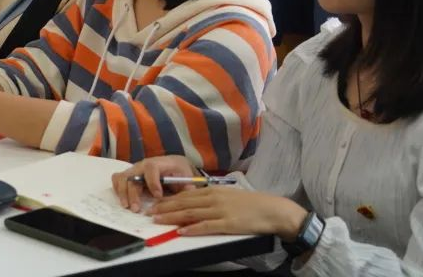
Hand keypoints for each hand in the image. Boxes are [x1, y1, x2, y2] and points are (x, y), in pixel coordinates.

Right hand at [111, 155, 198, 211]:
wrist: (173, 165)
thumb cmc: (179, 172)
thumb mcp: (186, 178)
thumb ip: (187, 187)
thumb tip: (188, 196)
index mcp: (158, 163)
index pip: (151, 168)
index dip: (152, 182)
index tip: (158, 196)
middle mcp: (143, 165)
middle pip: (132, 175)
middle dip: (133, 193)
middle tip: (136, 209)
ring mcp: (134, 170)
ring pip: (122, 178)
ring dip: (123, 193)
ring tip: (127, 207)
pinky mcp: (129, 176)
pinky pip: (117, 179)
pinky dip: (117, 189)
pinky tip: (123, 201)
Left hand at [149, 187, 307, 239]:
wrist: (271, 209)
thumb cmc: (250, 204)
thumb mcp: (228, 196)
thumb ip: (212, 198)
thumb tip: (195, 201)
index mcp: (213, 191)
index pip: (185, 195)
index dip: (169, 199)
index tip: (156, 203)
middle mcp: (213, 199)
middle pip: (184, 203)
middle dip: (165, 208)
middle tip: (150, 212)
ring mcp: (220, 211)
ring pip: (191, 213)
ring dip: (173, 217)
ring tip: (159, 220)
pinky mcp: (228, 223)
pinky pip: (206, 226)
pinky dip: (192, 228)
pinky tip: (181, 231)